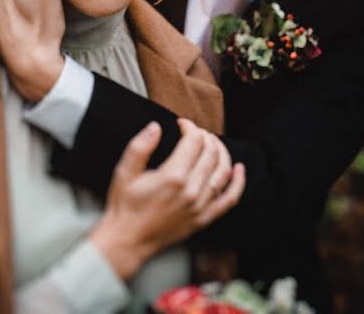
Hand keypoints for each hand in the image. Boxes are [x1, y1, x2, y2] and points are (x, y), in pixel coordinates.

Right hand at [90, 119, 245, 279]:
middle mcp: (191, 191)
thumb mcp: (125, 172)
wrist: (129, 240)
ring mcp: (200, 206)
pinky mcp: (204, 218)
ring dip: (221, 152)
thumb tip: (154, 127)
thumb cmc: (126, 206)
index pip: (193, 141)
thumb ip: (140, 146)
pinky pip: (230, 199)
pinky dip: (238, 183)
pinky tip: (239, 170)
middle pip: (210, 153)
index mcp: (173, 176)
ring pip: (222, 171)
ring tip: (213, 143)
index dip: (189, 127)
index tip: (182, 124)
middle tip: (195, 132)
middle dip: (205, 136)